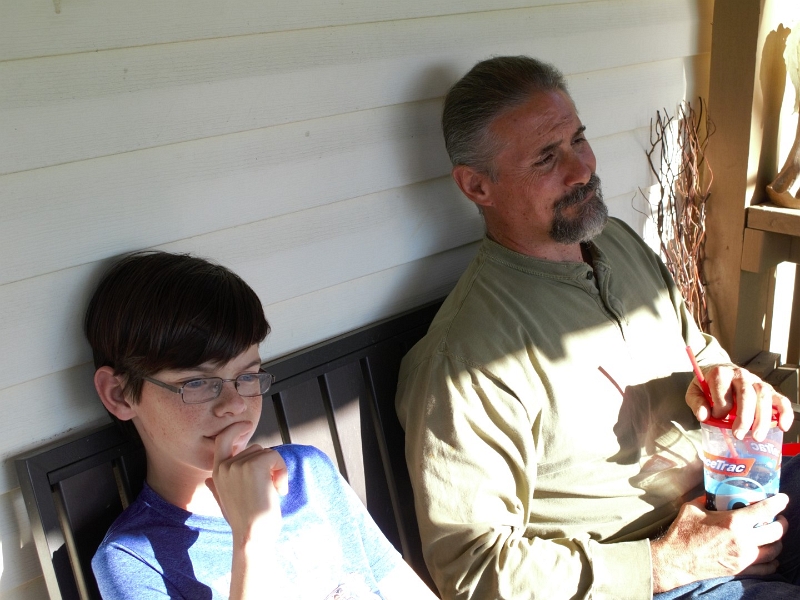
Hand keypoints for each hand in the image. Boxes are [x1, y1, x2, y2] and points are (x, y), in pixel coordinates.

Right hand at [205, 421, 288, 544]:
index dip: (234, 428)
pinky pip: (275, 457)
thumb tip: (208, 481)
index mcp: (217, 473)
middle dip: (267, 464)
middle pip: (255, 448)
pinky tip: (279, 490)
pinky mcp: (255, 465)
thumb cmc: (243, 522)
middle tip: (269, 487)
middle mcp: (226, 466)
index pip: (222, 440)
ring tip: (272, 492)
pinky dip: (283, 472)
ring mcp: (238, 465)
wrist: (252, 536)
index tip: (246, 424)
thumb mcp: (225, 502)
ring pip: (267, 453)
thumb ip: (217, 488)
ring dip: (276, 470)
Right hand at [651, 494, 788, 592]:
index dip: (778, 503)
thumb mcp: (692, 509)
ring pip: (774, 550)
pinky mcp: (741, 569)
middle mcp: (744, 540)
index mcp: (733, 522)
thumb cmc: (682, 533)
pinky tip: (771, 557)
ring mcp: (744, 557)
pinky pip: (766, 568)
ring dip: (778, 541)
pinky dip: (773, 562)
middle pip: (775, 531)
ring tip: (773, 534)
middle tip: (779, 517)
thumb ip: (705, 501)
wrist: (676, 560)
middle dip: (782, 523)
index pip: (764, 510)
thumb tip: (712, 495)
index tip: (783, 499)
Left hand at [685, 365, 793, 440]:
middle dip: (744, 417)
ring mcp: (756, 381)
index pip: (723, 389)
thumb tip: (704, 416)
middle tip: (739, 435)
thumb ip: (697, 402)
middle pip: (747, 394)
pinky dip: (785, 412)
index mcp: (721, 373)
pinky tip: (784, 426)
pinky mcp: (768, 389)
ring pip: (764, 396)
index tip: (716, 417)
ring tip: (757, 436)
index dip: (720, 406)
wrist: (718, 369)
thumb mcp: (694, 391)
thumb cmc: (706, 385)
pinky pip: (780, 399)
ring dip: (762, 418)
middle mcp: (740, 375)